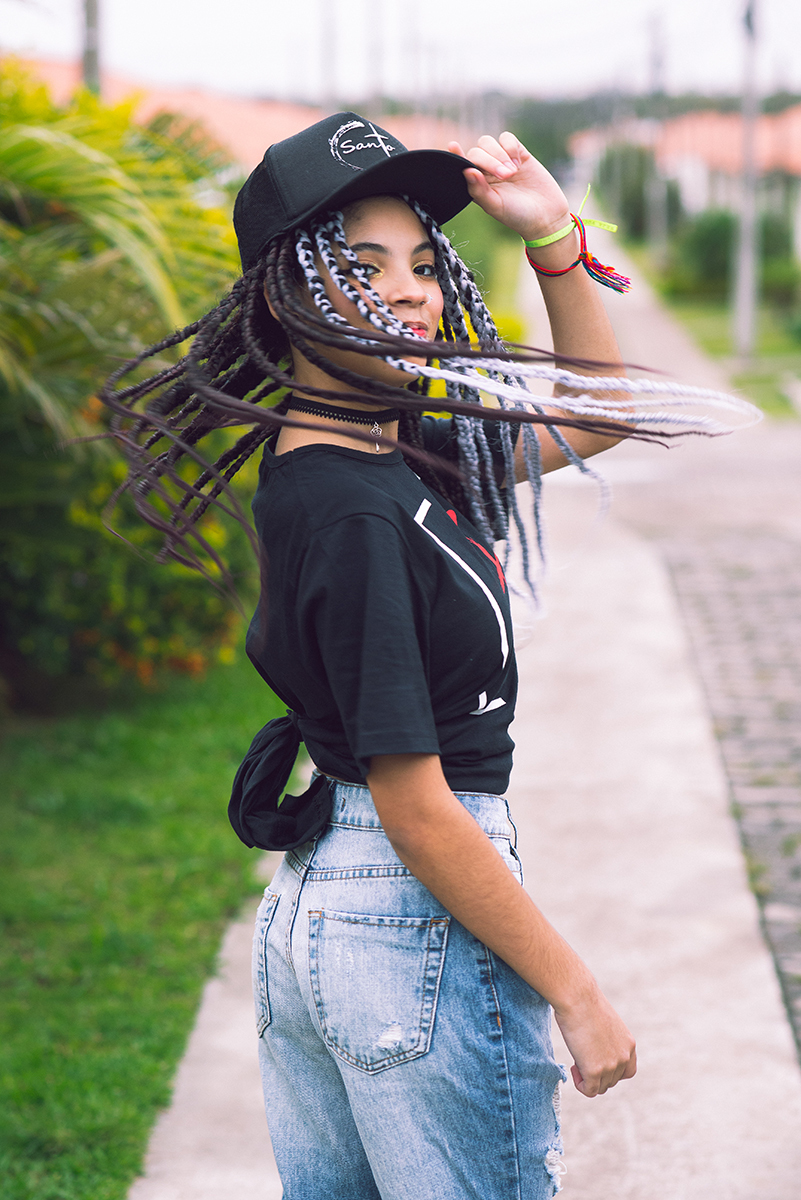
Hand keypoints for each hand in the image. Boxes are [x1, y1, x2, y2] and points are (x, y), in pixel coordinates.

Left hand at [448, 132, 571, 243]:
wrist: (546, 215)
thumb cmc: (517, 216)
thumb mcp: (495, 206)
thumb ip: (479, 190)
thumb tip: (467, 170)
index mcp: (477, 184)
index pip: (462, 165)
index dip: (456, 155)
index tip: (453, 146)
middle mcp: (486, 171)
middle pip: (477, 151)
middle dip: (489, 161)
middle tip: (505, 176)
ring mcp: (502, 160)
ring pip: (488, 142)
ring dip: (499, 154)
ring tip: (512, 172)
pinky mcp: (518, 153)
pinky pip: (507, 138)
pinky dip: (510, 147)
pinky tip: (518, 162)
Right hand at [553, 987, 636, 1097]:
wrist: (577, 997)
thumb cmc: (584, 1003)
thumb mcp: (605, 1024)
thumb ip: (607, 1041)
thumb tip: (596, 1050)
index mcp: (629, 1044)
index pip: (627, 1071)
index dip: (611, 1071)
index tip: (596, 1060)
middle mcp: (624, 1057)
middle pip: (611, 1080)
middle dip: (596, 1073)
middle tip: (581, 1055)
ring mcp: (611, 1065)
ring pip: (600, 1087)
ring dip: (587, 1078)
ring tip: (576, 1059)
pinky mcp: (595, 1071)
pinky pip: (590, 1090)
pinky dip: (581, 1085)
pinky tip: (574, 1068)